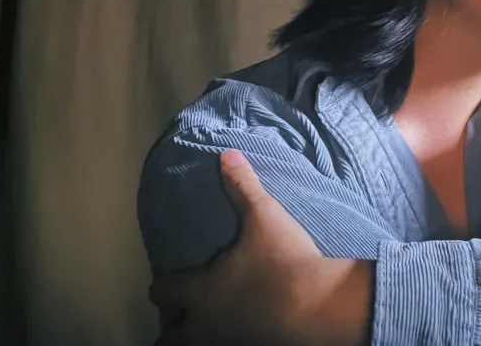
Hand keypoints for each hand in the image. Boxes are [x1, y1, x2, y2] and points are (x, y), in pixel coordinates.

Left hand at [150, 149, 373, 345]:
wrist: (319, 306)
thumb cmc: (285, 260)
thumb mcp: (264, 216)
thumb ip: (243, 186)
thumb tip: (226, 154)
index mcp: (201, 289)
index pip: (162, 291)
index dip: (162, 285)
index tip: (167, 280)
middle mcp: (206, 323)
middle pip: (168, 338)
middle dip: (171, 327)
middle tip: (181, 315)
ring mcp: (228, 343)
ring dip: (196, 337)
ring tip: (209, 325)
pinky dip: (229, 340)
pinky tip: (243, 330)